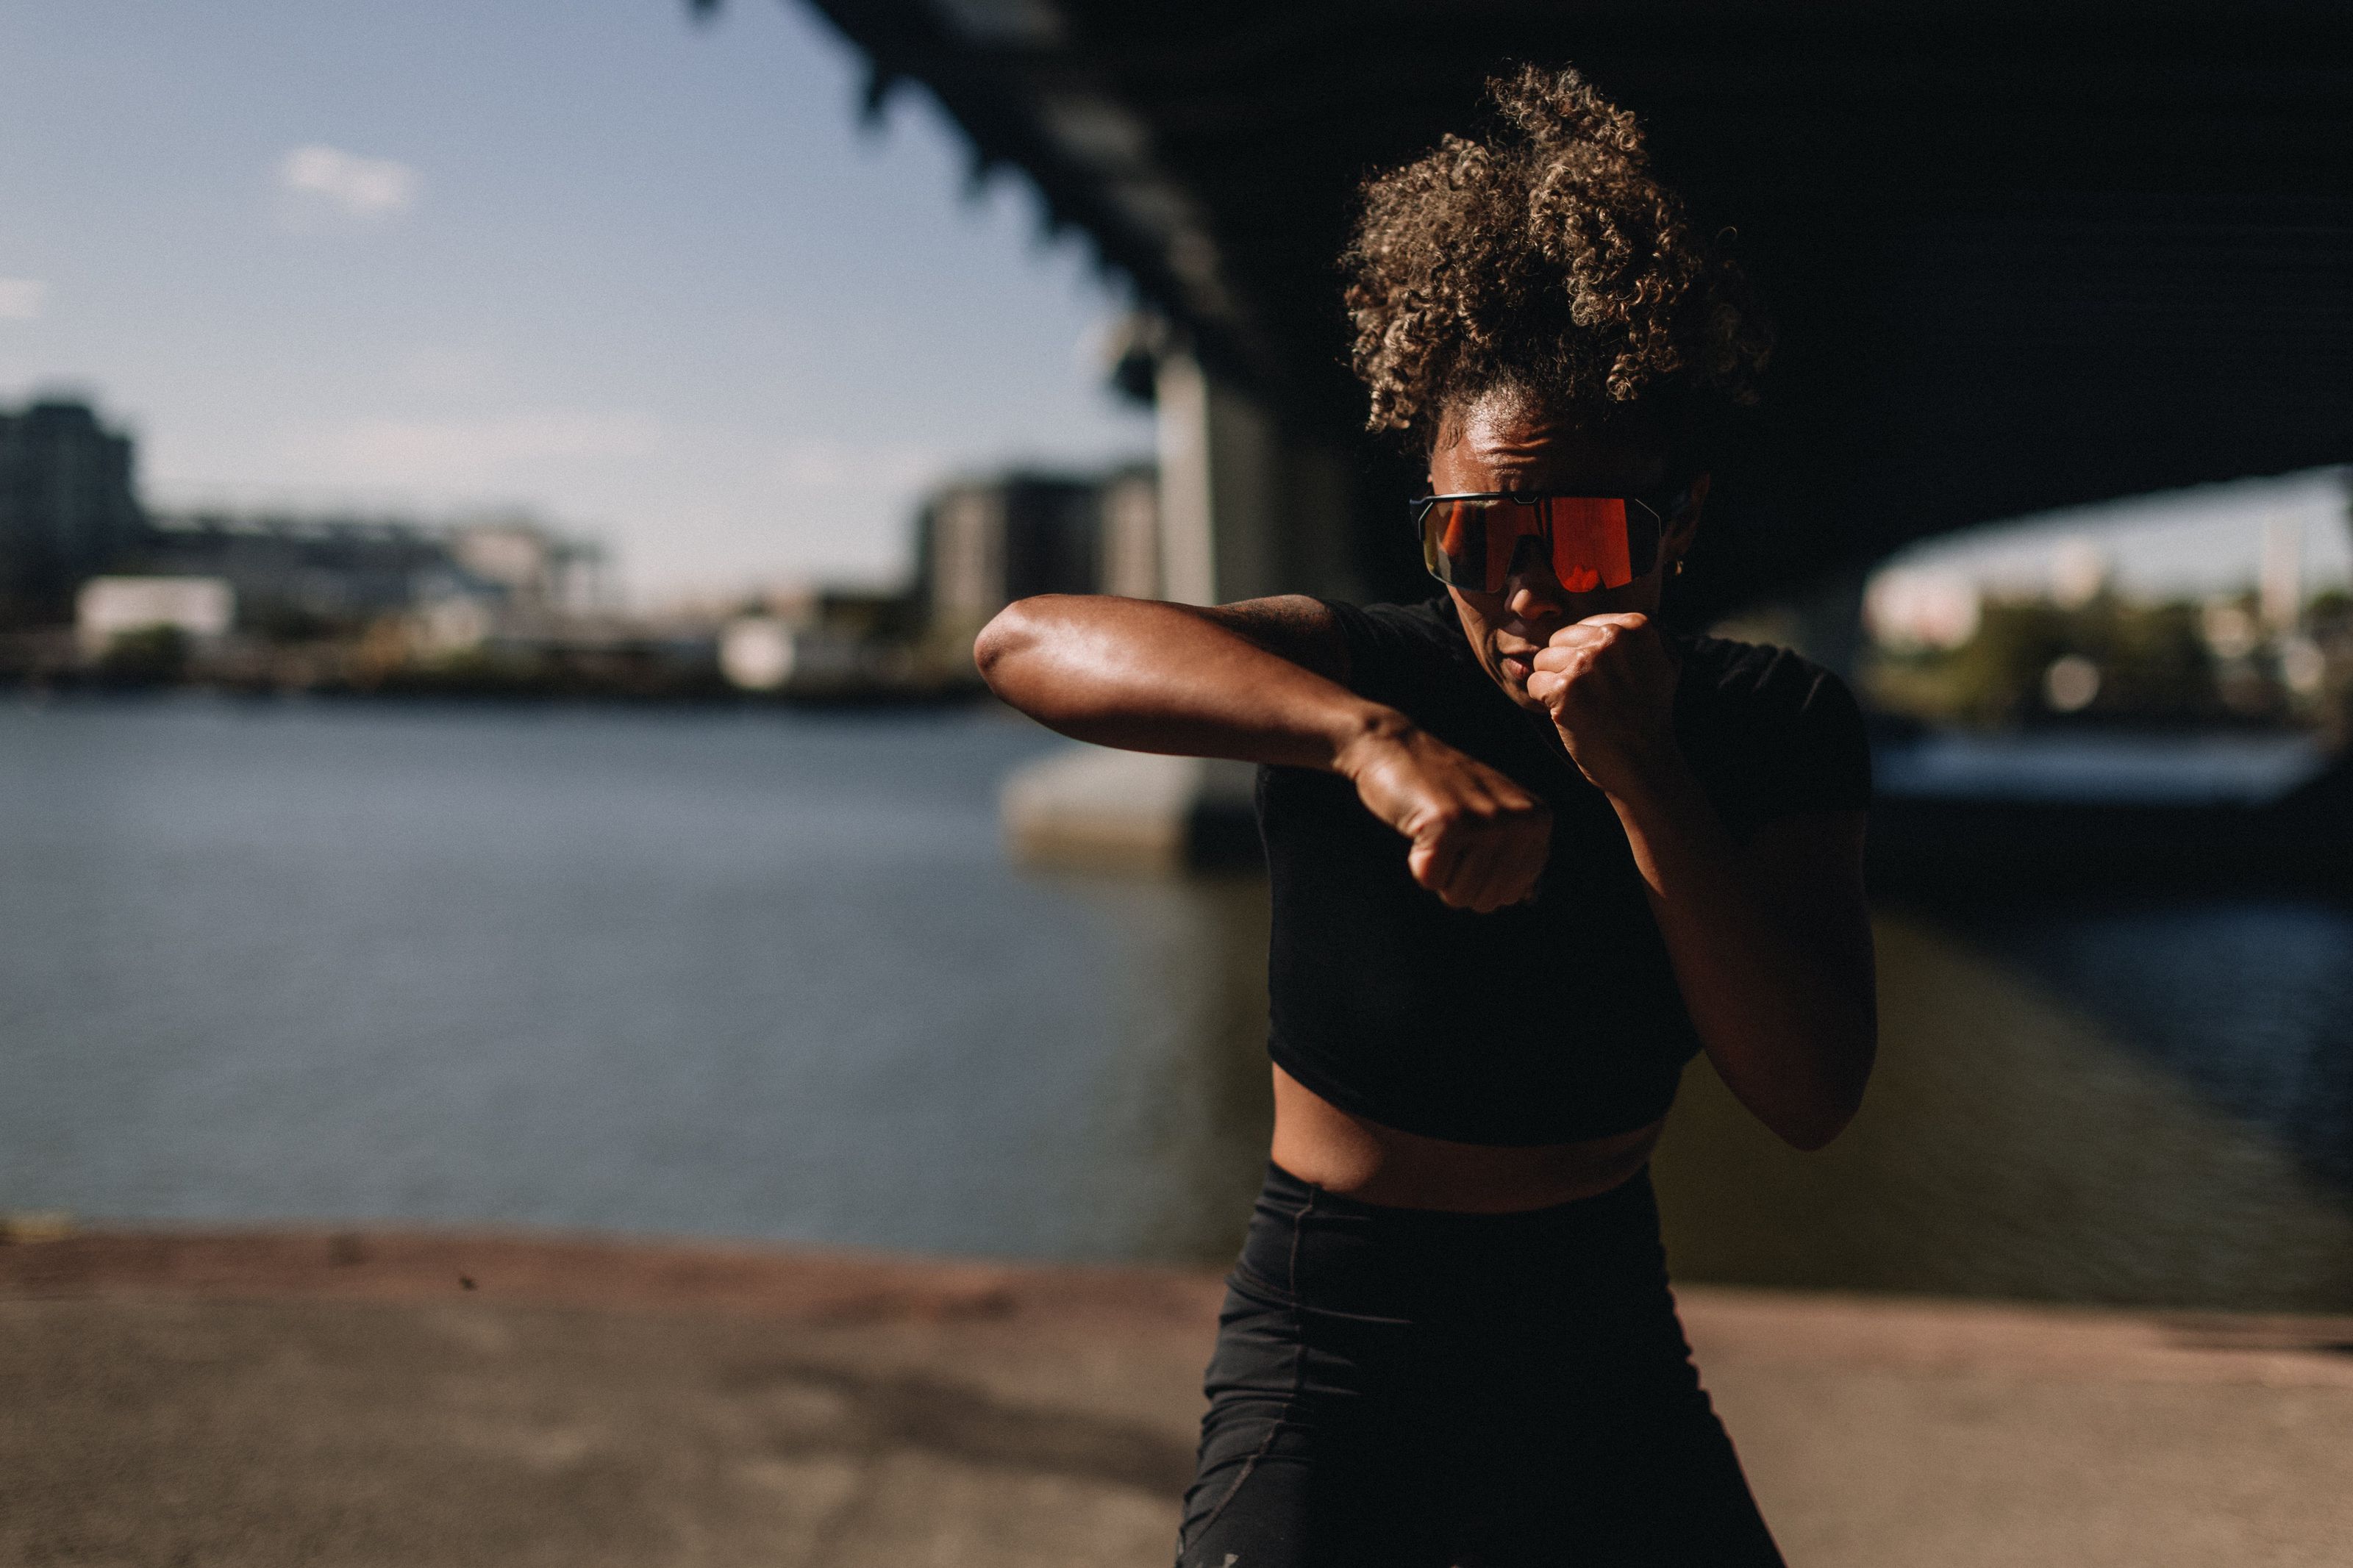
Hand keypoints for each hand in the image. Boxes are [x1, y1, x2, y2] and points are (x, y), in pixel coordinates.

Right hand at [1337, 721, 1549, 911]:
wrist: (1396, 748)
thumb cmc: (1442, 788)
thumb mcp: (1494, 815)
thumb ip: (1516, 853)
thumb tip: (1528, 899)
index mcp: (1538, 819)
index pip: (1513, 892)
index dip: (1480, 878)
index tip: (1469, 839)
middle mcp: (1520, 819)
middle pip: (1487, 900)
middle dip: (1458, 879)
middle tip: (1449, 835)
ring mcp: (1486, 820)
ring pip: (1459, 895)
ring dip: (1438, 870)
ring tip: (1436, 828)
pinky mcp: (1448, 823)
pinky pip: (1430, 879)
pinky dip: (1417, 862)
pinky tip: (1420, 826)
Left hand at [1525, 613, 1682, 800]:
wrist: (1643, 763)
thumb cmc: (1650, 716)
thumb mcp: (1666, 663)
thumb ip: (1643, 634)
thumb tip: (1619, 619)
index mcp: (1636, 627)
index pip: (1583, 627)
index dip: (1586, 657)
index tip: (1606, 681)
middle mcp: (1611, 639)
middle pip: (1560, 640)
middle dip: (1567, 667)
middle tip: (1592, 696)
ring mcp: (1586, 663)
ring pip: (1543, 660)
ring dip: (1554, 685)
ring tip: (1582, 705)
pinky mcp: (1564, 689)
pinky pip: (1534, 682)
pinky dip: (1545, 702)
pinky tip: (1570, 716)